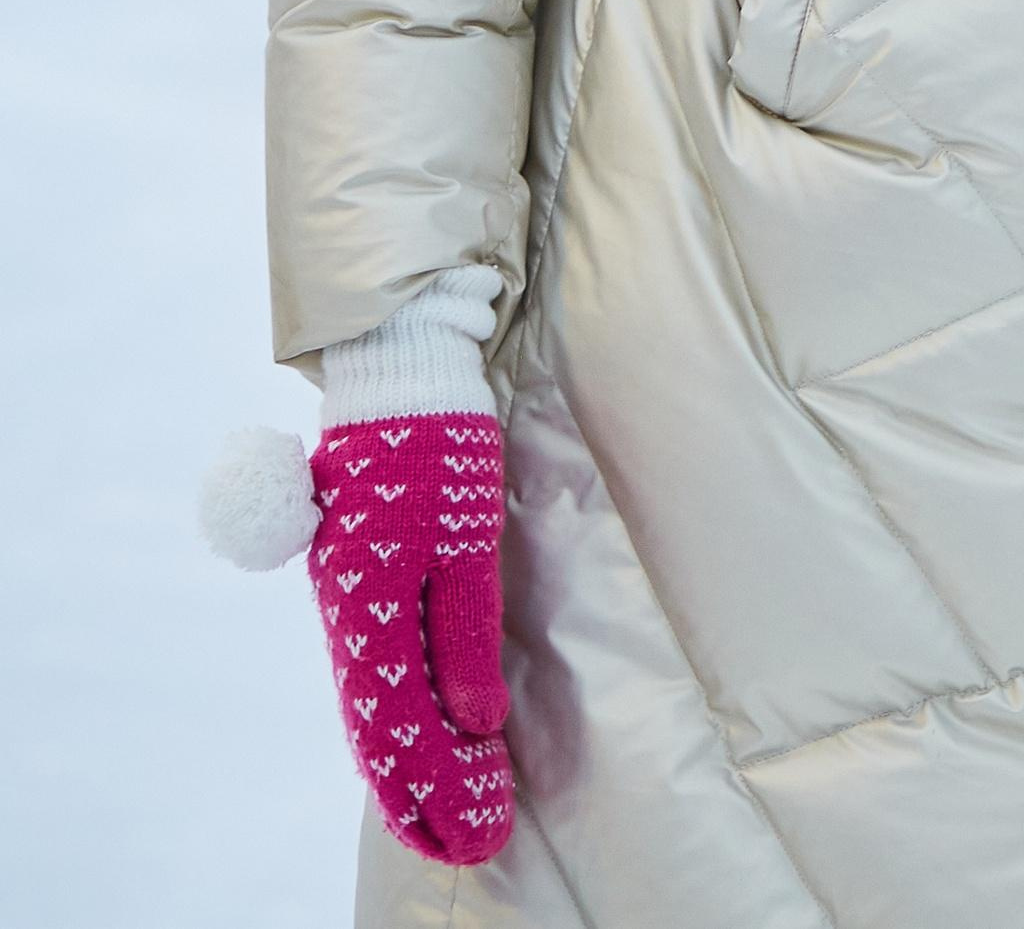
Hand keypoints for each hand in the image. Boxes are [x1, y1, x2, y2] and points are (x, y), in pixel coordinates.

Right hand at [309, 414, 515, 865]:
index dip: (438, 787)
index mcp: (370, 612)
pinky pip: (381, 672)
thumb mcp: (465, 539)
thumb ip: (464, 632)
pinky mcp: (367, 581)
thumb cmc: (437, 447)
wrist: (399, 373)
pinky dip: (406, 718)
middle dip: (428, 793)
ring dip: (417, 763)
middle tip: (478, 842)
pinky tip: (431, 740)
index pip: (398, 729)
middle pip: (382, 730)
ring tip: (458, 812)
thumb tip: (475, 723)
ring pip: (380, 706)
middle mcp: (351, 618)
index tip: (480, 833)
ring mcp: (355, 601)